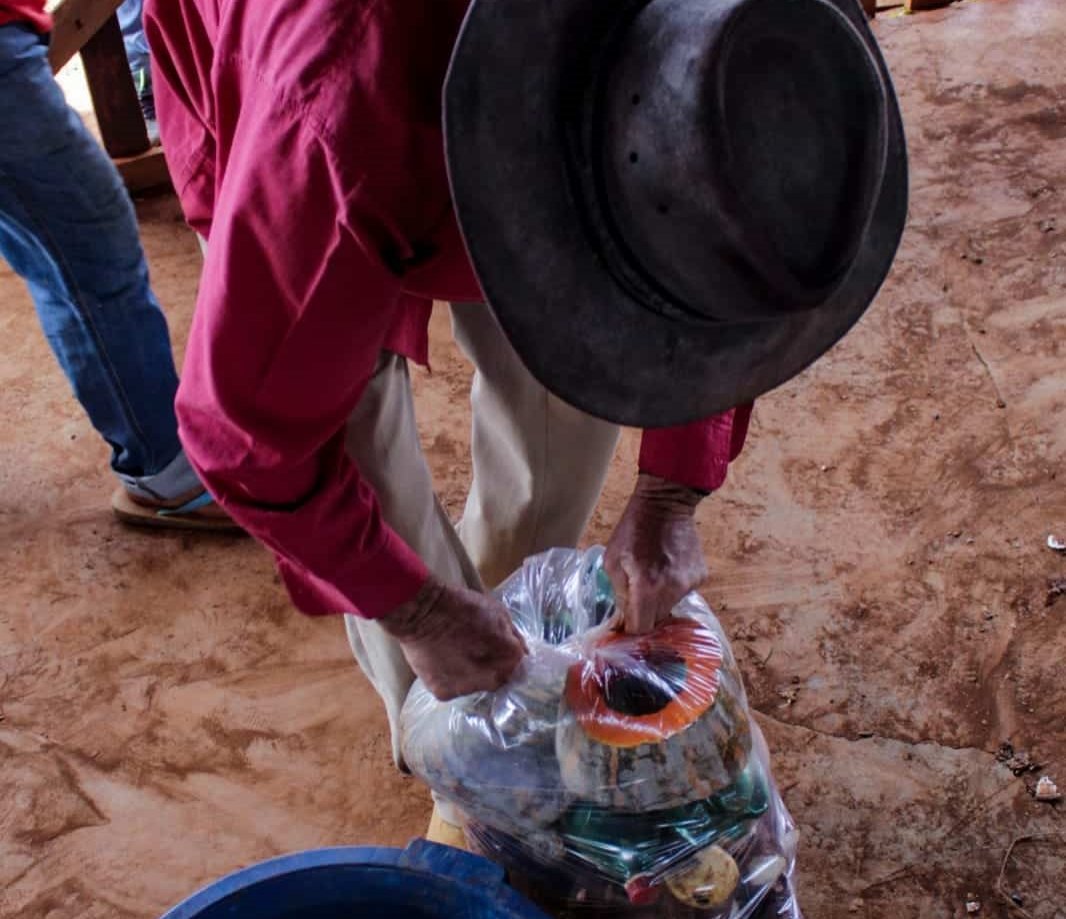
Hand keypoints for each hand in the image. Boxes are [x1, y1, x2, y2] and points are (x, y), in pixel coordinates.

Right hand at [382, 577, 526, 700]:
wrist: (422, 612)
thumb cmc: (461, 606)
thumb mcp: (496, 611)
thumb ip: (512, 635)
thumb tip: (522, 651)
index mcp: (509, 657)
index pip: (519, 666)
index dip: (509, 657)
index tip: (498, 649)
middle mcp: (492, 679)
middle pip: (499, 679)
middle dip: (493, 668)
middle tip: (477, 651)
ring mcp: (467, 689)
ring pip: (476, 686)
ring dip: (473, 675)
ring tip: (457, 655)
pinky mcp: (444, 693)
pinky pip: (454, 688)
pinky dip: (452, 678)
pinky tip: (444, 661)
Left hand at [604, 474, 708, 634]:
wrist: (665, 504)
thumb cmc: (633, 530)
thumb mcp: (612, 560)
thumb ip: (618, 593)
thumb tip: (622, 620)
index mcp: (647, 588)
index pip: (641, 629)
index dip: (631, 629)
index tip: (624, 623)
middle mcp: (672, 590)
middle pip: (657, 621)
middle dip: (645, 614)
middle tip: (635, 596)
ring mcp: (690, 583)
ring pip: (671, 607)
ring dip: (659, 599)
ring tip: (651, 576)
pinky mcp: (700, 575)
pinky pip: (682, 592)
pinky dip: (672, 587)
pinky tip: (666, 568)